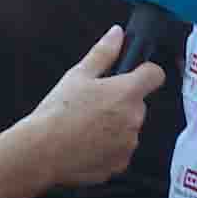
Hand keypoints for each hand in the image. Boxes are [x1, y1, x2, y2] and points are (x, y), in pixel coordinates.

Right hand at [28, 26, 163, 186]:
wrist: (41, 152)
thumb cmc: (57, 112)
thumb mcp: (78, 75)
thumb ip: (103, 53)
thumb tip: (117, 33)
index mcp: (127, 92)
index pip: (155, 75)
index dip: (145, 72)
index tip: (132, 74)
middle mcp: (134, 118)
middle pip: (138, 103)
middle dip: (121, 102)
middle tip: (93, 104)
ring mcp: (129, 143)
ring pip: (129, 128)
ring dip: (115, 126)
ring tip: (86, 126)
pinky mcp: (120, 164)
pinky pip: (120, 150)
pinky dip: (108, 147)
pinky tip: (86, 144)